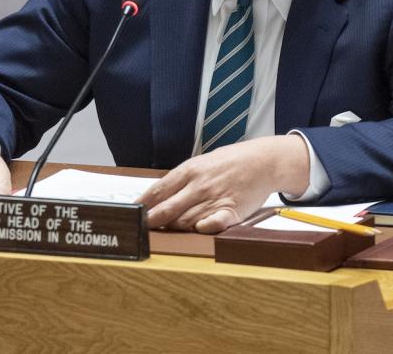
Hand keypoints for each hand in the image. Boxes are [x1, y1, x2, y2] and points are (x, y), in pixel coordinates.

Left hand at [137, 135, 310, 232]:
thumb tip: (153, 198)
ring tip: (170, 232)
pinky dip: (203, 228)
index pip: (157, 191)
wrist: (263, 160)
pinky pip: (213, 223)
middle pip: (166, 210)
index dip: (141, 207)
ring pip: (185, 221)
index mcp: (189, 171)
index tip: (129, 216)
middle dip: (150, 223)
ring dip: (175, 229)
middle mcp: (199, 185)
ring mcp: (215, 198)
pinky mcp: (231, 210)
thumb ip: (179, 181)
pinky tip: (198, 229)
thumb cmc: (230, 163)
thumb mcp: (201, 164)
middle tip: (140, 232)